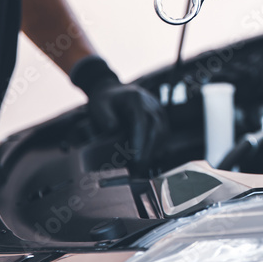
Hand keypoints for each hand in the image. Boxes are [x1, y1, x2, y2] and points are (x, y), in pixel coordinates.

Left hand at [70, 55, 166, 171]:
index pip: (142, 122)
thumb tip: (112, 130)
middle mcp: (152, 105)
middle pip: (156, 130)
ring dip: (154, 151)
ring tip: (141, 167)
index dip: (141, 142)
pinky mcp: (161, 119)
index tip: (136, 159)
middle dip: (149, 151)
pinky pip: (163, 136)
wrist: (114, 92)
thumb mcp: (99, 105)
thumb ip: (104, 116)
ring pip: (163, 134)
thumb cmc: (106, 100)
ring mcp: (159, 112)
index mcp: (137, 100)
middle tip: (138, 169)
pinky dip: (157, 148)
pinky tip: (147, 159)